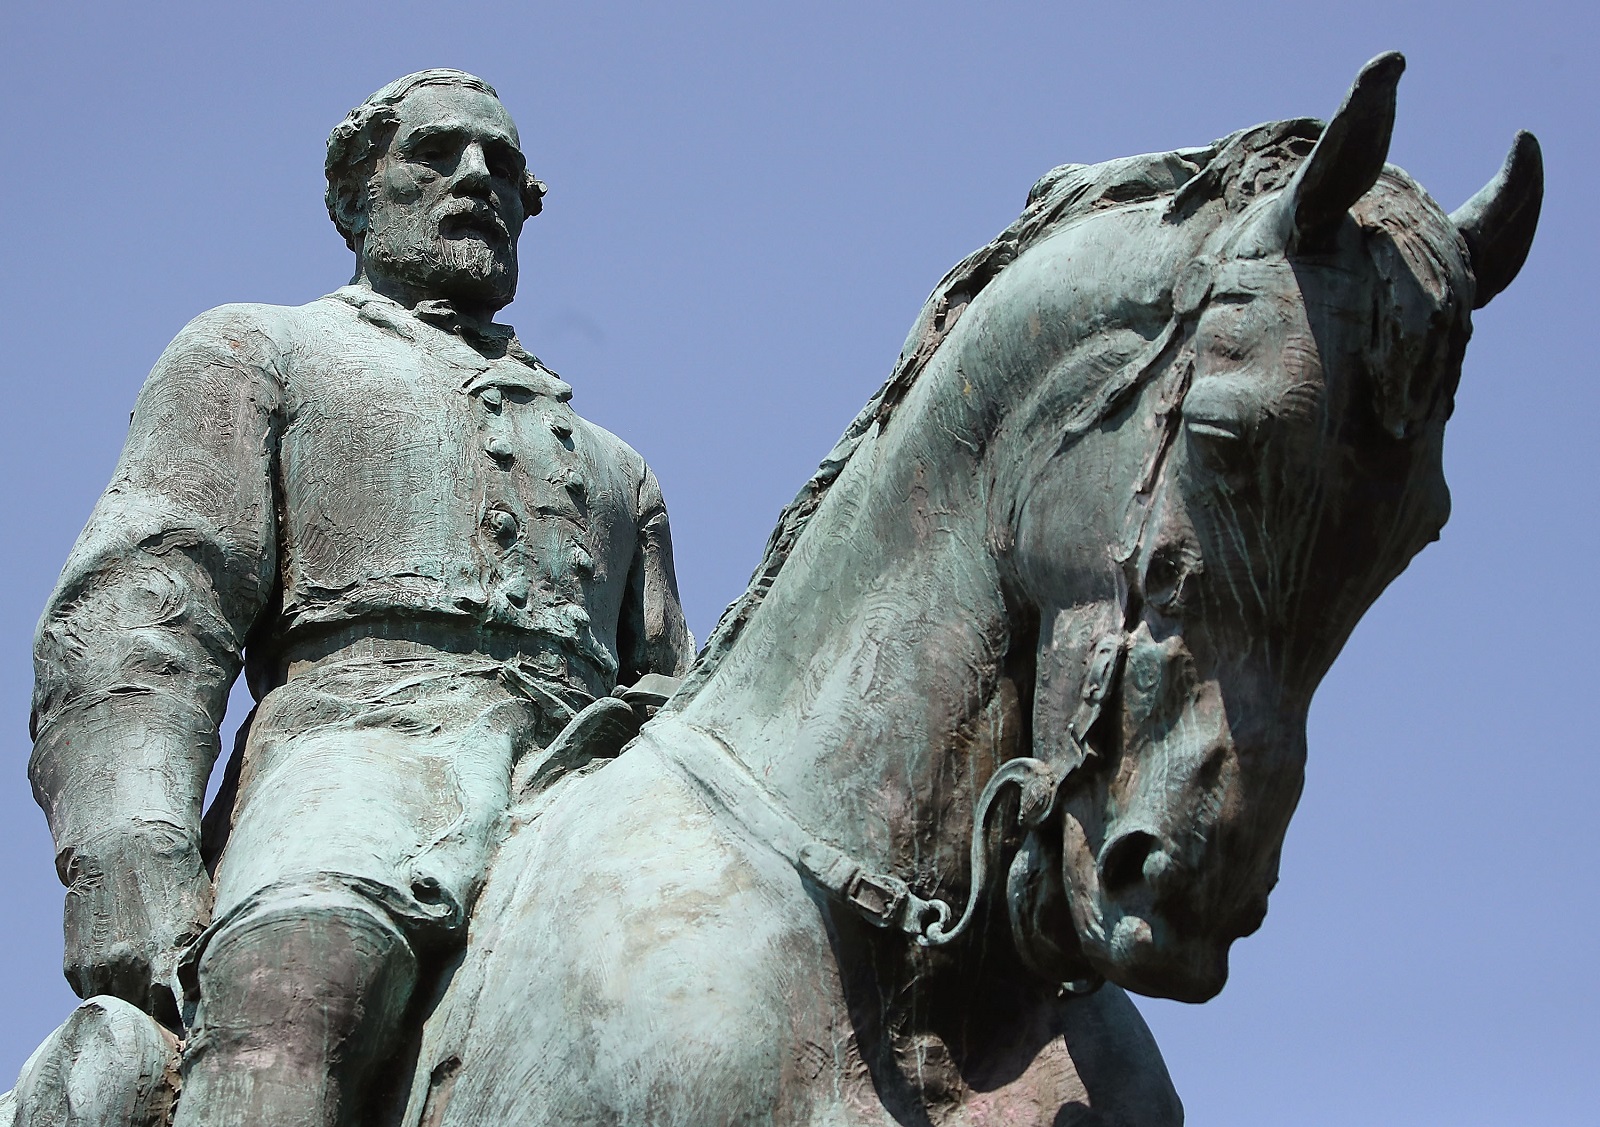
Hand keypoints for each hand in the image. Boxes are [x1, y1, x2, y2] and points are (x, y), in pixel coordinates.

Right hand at [57, 827, 212, 1028]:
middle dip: (162, 1015)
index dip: (188, 1018)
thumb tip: (206, 991)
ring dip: (132, 1003)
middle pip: (149, 1017)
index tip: (198, 1019)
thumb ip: (196, 958)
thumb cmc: (174, 878)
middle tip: (174, 1007)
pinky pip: (94, 993)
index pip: (181, 1015)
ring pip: (119, 1009)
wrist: (122, 849)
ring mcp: (99, 970)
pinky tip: (121, 967)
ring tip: (148, 987)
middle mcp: (130, 971)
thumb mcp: (197, 917)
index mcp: (168, 961)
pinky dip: (108, 988)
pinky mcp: (75, 968)